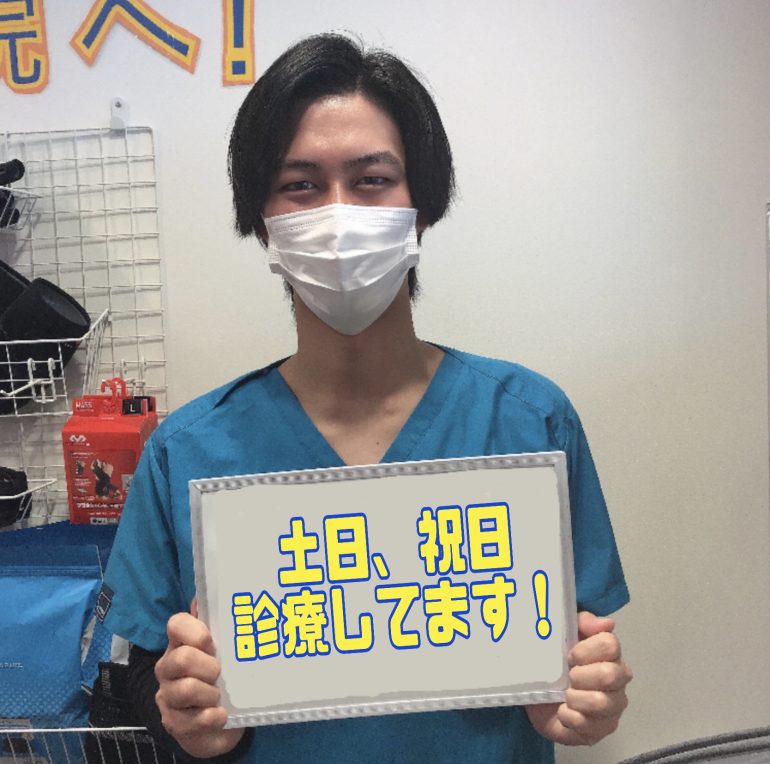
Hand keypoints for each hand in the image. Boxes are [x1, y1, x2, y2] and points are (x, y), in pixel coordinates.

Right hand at [154, 598, 244, 757]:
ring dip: (211, 694)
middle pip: (182, 658)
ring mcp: (167, 696)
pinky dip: (213, 716)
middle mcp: (168, 668)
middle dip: (209, 667)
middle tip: (219, 674)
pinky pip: (195, 719)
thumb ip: (214, 625)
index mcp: (180, 644)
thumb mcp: (222, 651)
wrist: (218, 723)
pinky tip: (220, 714)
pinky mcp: (173, 724)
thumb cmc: (220, 679)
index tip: (211, 643)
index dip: (195, 631)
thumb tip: (201, 598)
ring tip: (218, 696)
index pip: (176, 624)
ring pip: (187, 689)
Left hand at [526, 611, 631, 745]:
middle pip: (610, 674)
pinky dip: (569, 717)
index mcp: (610, 656)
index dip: (586, 649)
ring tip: (564, 695)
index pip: (611, 645)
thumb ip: (583, 623)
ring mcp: (612, 709)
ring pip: (602, 703)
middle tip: (567, 677)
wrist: (538, 696)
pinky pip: (588, 727)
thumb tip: (607, 623)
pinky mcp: (599, 732)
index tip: (569, 655)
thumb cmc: (555, 662)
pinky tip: (562, 712)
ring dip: (575, 698)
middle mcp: (618, 682)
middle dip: (581, 675)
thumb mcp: (563, 634)